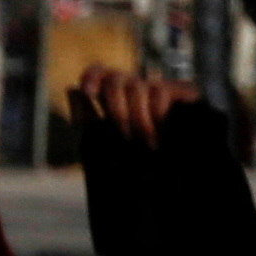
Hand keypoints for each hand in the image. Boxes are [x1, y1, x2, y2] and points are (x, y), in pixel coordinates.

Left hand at [67, 64, 182, 158]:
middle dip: (116, 110)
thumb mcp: (100, 146)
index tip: (87, 92)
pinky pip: (159, 93)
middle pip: (115, 80)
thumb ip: (84, 119)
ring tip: (147, 145)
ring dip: (137, 120)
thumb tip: (71, 89)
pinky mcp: (184, 90)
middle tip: (125, 138)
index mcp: (113, 99)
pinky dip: (156, 116)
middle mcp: (135, 89)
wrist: (166, 182)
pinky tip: (161, 135)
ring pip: (137, 86)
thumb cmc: (130, 169)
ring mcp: (159, 88)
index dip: (92, 76)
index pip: (99, 73)